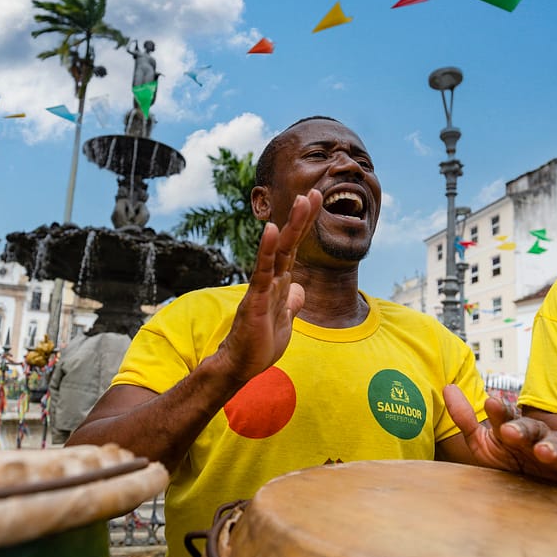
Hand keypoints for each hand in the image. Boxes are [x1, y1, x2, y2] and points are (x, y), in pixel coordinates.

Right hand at [212, 189, 322, 382]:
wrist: (241, 365)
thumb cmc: (259, 343)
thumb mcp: (285, 321)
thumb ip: (291, 302)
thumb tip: (298, 289)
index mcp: (279, 283)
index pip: (294, 249)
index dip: (304, 227)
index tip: (314, 203)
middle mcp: (271, 279)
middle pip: (289, 243)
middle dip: (302, 218)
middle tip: (314, 192)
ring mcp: (262, 287)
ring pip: (278, 251)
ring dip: (291, 225)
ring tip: (302, 201)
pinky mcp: (255, 298)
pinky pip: (262, 270)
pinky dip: (266, 249)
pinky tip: (270, 229)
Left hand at [445, 385, 556, 489]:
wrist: (532, 487)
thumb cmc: (508, 460)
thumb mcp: (483, 442)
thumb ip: (466, 418)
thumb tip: (448, 387)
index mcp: (516, 428)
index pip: (506, 416)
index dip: (499, 412)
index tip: (490, 403)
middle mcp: (539, 437)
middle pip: (534, 430)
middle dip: (524, 430)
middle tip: (511, 433)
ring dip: (554, 449)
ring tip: (546, 454)